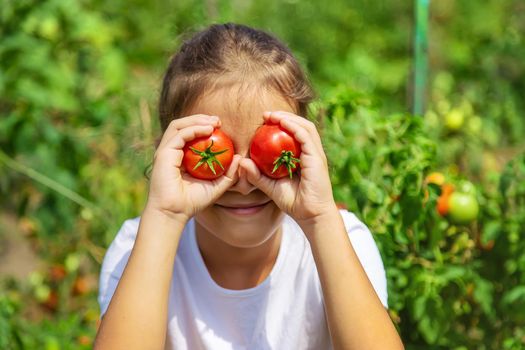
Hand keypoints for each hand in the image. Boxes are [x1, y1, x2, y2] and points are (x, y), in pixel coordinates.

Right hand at [146, 115, 240, 220]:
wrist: (174, 213)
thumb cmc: (192, 202)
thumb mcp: (216, 186)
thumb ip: (228, 173)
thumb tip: (239, 158)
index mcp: (179, 157)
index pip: (189, 134)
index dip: (203, 126)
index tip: (220, 126)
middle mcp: (170, 152)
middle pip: (182, 126)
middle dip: (201, 118)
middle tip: (218, 120)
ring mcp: (165, 152)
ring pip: (178, 126)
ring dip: (196, 120)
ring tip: (214, 122)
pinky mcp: (163, 154)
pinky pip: (179, 135)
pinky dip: (193, 129)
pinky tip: (208, 130)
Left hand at [240, 111, 337, 225]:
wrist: (311, 215)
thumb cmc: (294, 202)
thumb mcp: (270, 187)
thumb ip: (257, 176)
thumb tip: (242, 162)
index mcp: (303, 157)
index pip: (295, 133)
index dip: (281, 124)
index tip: (264, 121)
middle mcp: (311, 153)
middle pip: (301, 126)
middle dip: (283, 116)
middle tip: (265, 115)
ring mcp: (316, 154)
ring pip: (305, 127)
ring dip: (288, 117)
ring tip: (272, 115)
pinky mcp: (316, 158)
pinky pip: (305, 135)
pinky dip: (293, 126)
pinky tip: (281, 122)